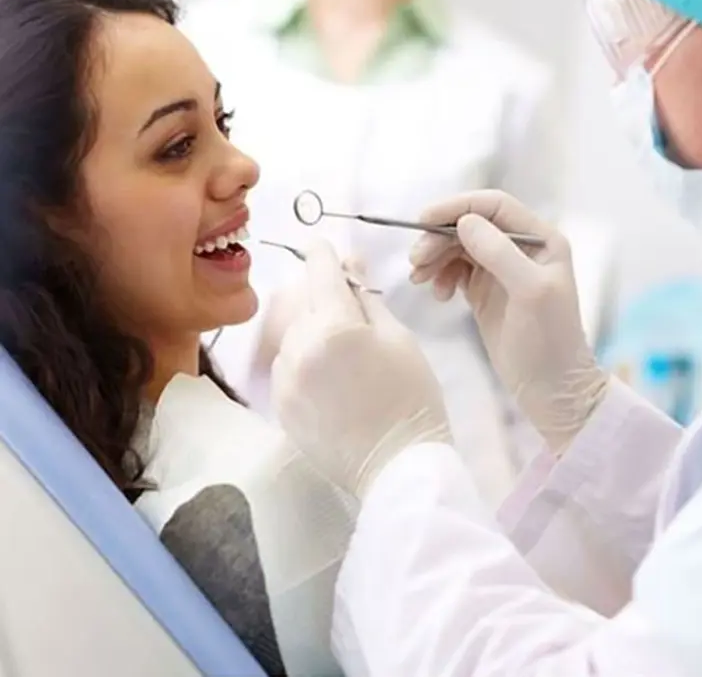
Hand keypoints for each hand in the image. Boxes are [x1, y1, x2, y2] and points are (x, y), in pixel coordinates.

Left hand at [271, 240, 450, 497]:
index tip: (321, 245)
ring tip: (344, 358)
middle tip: (351, 314)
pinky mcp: (279, 406)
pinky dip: (304, 363)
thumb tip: (350, 267)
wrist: (398, 466)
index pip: (320, 274)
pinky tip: (331, 381)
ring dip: (312, 334)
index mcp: (335, 328)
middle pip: (305, 305)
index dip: (322, 254)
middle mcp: (300, 349)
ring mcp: (285, 380)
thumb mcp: (399, 339)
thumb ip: (367, 300)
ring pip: (293, 337)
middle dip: (324, 301)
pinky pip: (287, 367)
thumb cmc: (412, 398)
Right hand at [409, 191, 607, 452]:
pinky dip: (441, 276)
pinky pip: (455, 270)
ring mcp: (502, 271)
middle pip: (470, 225)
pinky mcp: (486, 292)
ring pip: (459, 247)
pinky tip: (438, 294)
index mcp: (541, 240)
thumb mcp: (530, 293)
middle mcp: (522, 249)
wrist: (552, 391)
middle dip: (439, 237)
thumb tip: (464, 221)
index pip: (493, 206)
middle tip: (415, 262)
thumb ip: (500, 253)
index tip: (422, 220)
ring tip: (420, 280)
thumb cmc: (550, 342)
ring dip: (435, 257)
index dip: (457, 207)